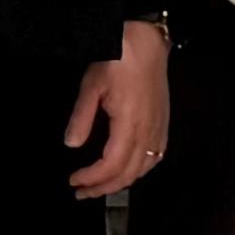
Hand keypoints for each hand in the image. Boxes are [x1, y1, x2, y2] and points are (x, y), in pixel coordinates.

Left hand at [65, 20, 172, 199]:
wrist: (147, 42)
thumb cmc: (119, 59)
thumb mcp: (91, 86)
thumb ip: (81, 118)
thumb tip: (72, 144)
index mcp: (130, 124)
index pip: (111, 165)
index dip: (92, 178)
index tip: (74, 181)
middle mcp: (148, 131)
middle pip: (128, 174)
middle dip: (103, 188)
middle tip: (82, 192)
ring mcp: (158, 129)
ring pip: (142, 169)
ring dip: (121, 182)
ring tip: (100, 185)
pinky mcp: (163, 124)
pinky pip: (155, 158)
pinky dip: (139, 170)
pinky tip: (128, 169)